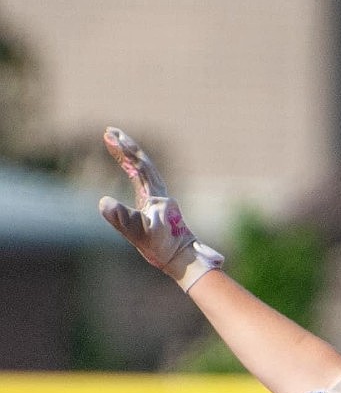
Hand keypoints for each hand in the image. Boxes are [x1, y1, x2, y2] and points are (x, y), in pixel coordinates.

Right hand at [99, 127, 223, 292]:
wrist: (184, 260)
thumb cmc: (164, 249)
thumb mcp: (141, 235)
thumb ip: (124, 219)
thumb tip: (103, 202)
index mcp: (155, 197)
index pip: (139, 167)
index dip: (124, 151)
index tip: (109, 135)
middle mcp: (159, 195)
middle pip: (143, 165)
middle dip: (127, 148)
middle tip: (109, 132)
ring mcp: (159, 202)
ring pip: (145, 173)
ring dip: (131, 158)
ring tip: (116, 146)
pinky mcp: (158, 210)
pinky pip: (145, 185)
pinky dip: (135, 173)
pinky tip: (130, 172)